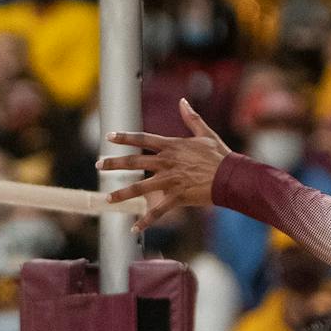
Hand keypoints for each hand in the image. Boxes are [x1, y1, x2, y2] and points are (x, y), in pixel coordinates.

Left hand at [96, 100, 230, 221]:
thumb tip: (183, 101)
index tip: (109, 136)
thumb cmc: (220, 156)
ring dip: (122, 194)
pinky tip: (134, 229)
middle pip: (135, 161)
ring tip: (106, 199)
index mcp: (172, 146)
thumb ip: (191, 118)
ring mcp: (170, 180)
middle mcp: (167, 162)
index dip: (125, 138)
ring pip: (140, 187)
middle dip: (114, 163)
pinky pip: (158, 211)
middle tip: (98, 165)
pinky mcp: (177, 197)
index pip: (143, 139)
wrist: (231, 177)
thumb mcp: (206, 134)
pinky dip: (146, 221)